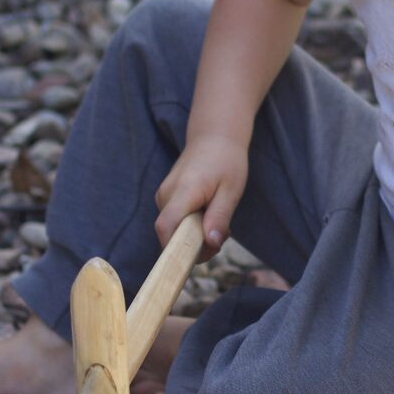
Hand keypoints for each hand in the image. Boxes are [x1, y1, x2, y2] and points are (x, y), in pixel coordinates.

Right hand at [155, 134, 248, 258]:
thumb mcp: (231, 191)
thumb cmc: (226, 162)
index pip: (165, 227)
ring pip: (173, 230)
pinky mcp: (165, 198)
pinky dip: (191, 226)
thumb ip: (219, 218)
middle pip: (171, 234)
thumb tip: (211, 244)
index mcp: (183, 191)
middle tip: (222, 235)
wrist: (214, 138)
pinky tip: (207, 214)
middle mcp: (166, 194)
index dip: (176, 249)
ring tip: (217, 220)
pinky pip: (174, 222)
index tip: (200, 255)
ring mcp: (163, 196)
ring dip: (195, 235)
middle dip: (196, 245)